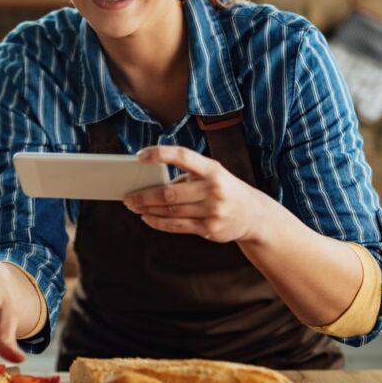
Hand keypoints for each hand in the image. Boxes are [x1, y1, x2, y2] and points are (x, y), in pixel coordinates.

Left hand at [123, 145, 270, 243]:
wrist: (254, 215)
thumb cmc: (223, 188)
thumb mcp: (211, 175)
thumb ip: (185, 177)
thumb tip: (149, 183)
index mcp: (212, 169)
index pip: (183, 156)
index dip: (160, 154)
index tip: (140, 155)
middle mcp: (213, 189)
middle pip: (170, 193)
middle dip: (144, 195)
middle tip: (127, 196)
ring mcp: (212, 211)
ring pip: (171, 211)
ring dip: (147, 209)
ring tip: (133, 206)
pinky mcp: (209, 229)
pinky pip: (177, 226)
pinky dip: (158, 222)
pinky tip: (147, 218)